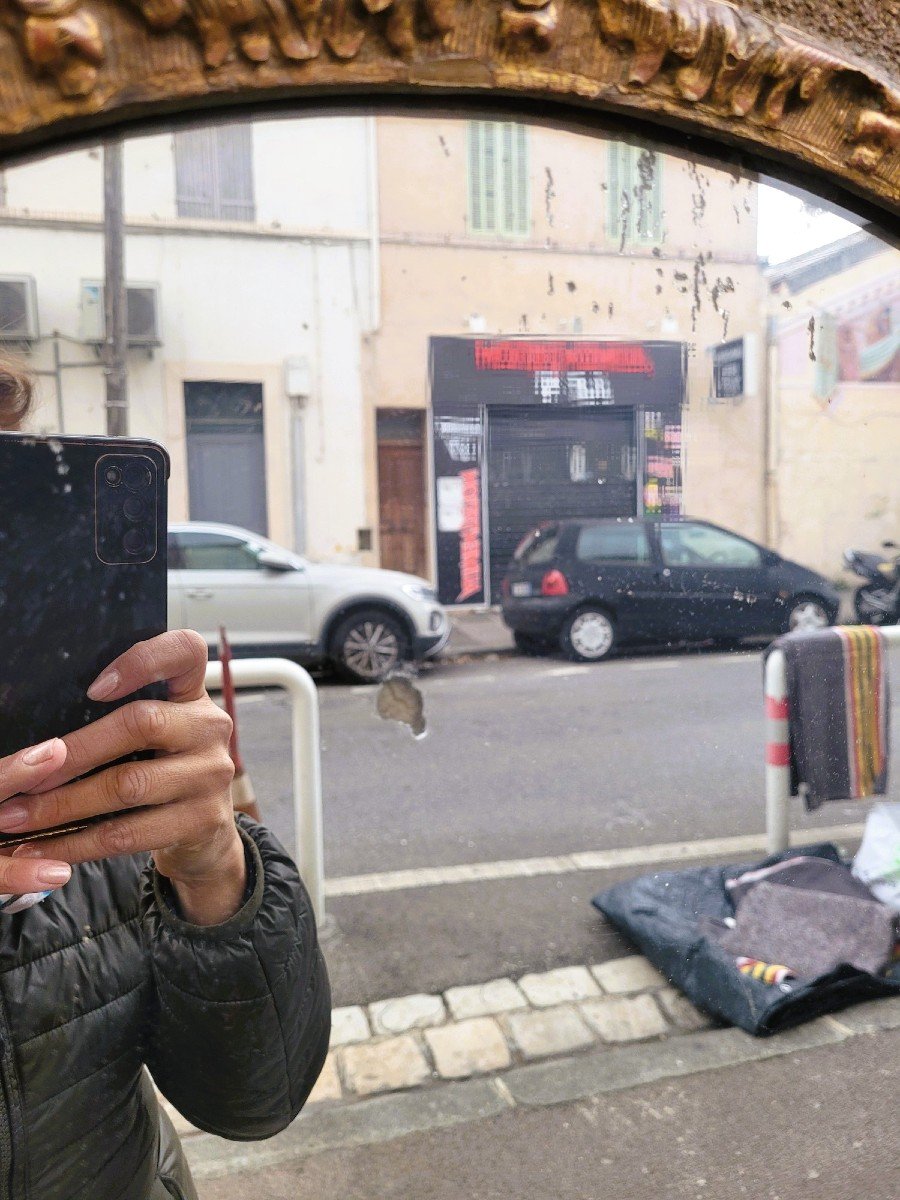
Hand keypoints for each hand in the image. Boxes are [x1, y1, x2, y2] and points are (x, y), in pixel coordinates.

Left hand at [0, 631, 245, 924]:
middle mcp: (210, 727)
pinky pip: (129, 833)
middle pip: (141, 724)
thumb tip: (34, 737)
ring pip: (128, 785)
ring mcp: (212, 775)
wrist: (205, 833)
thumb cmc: (161, 770)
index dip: (142, 661)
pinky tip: (45, 847)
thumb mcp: (156, 733)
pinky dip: (78, 842)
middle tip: (21, 773)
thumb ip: (116, 719)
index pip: (185, 651)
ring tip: (16, 817)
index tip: (93, 688)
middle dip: (72, 752)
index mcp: (193, 693)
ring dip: (63, 804)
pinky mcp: (203, 820)